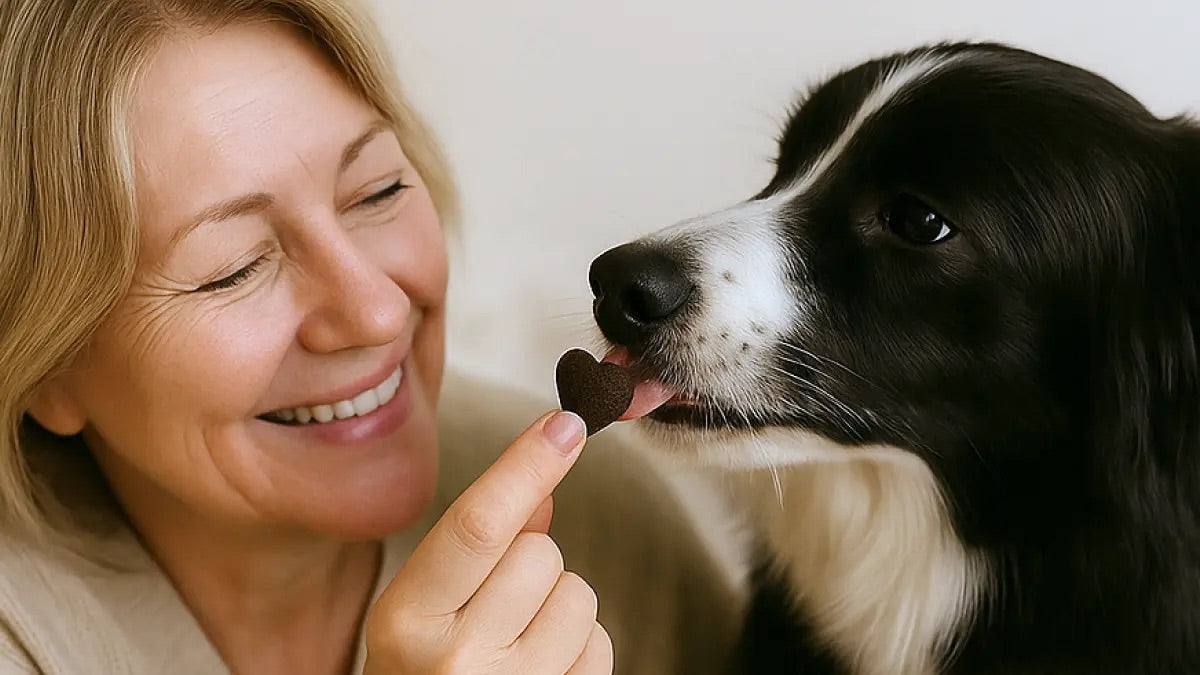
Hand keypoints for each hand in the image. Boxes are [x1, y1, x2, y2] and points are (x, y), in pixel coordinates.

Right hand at [363, 411, 612, 673]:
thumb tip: (542, 486)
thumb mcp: (423, 614)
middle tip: (499, 607)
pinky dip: (580, 652)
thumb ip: (476, 549)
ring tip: (517, 648)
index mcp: (404, 620)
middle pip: (540, 555)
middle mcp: (452, 661)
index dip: (527, 464)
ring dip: (560, 609)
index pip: (479, 525)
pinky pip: (600, 646)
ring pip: (578, 596)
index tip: (569, 420)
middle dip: (534, 564)